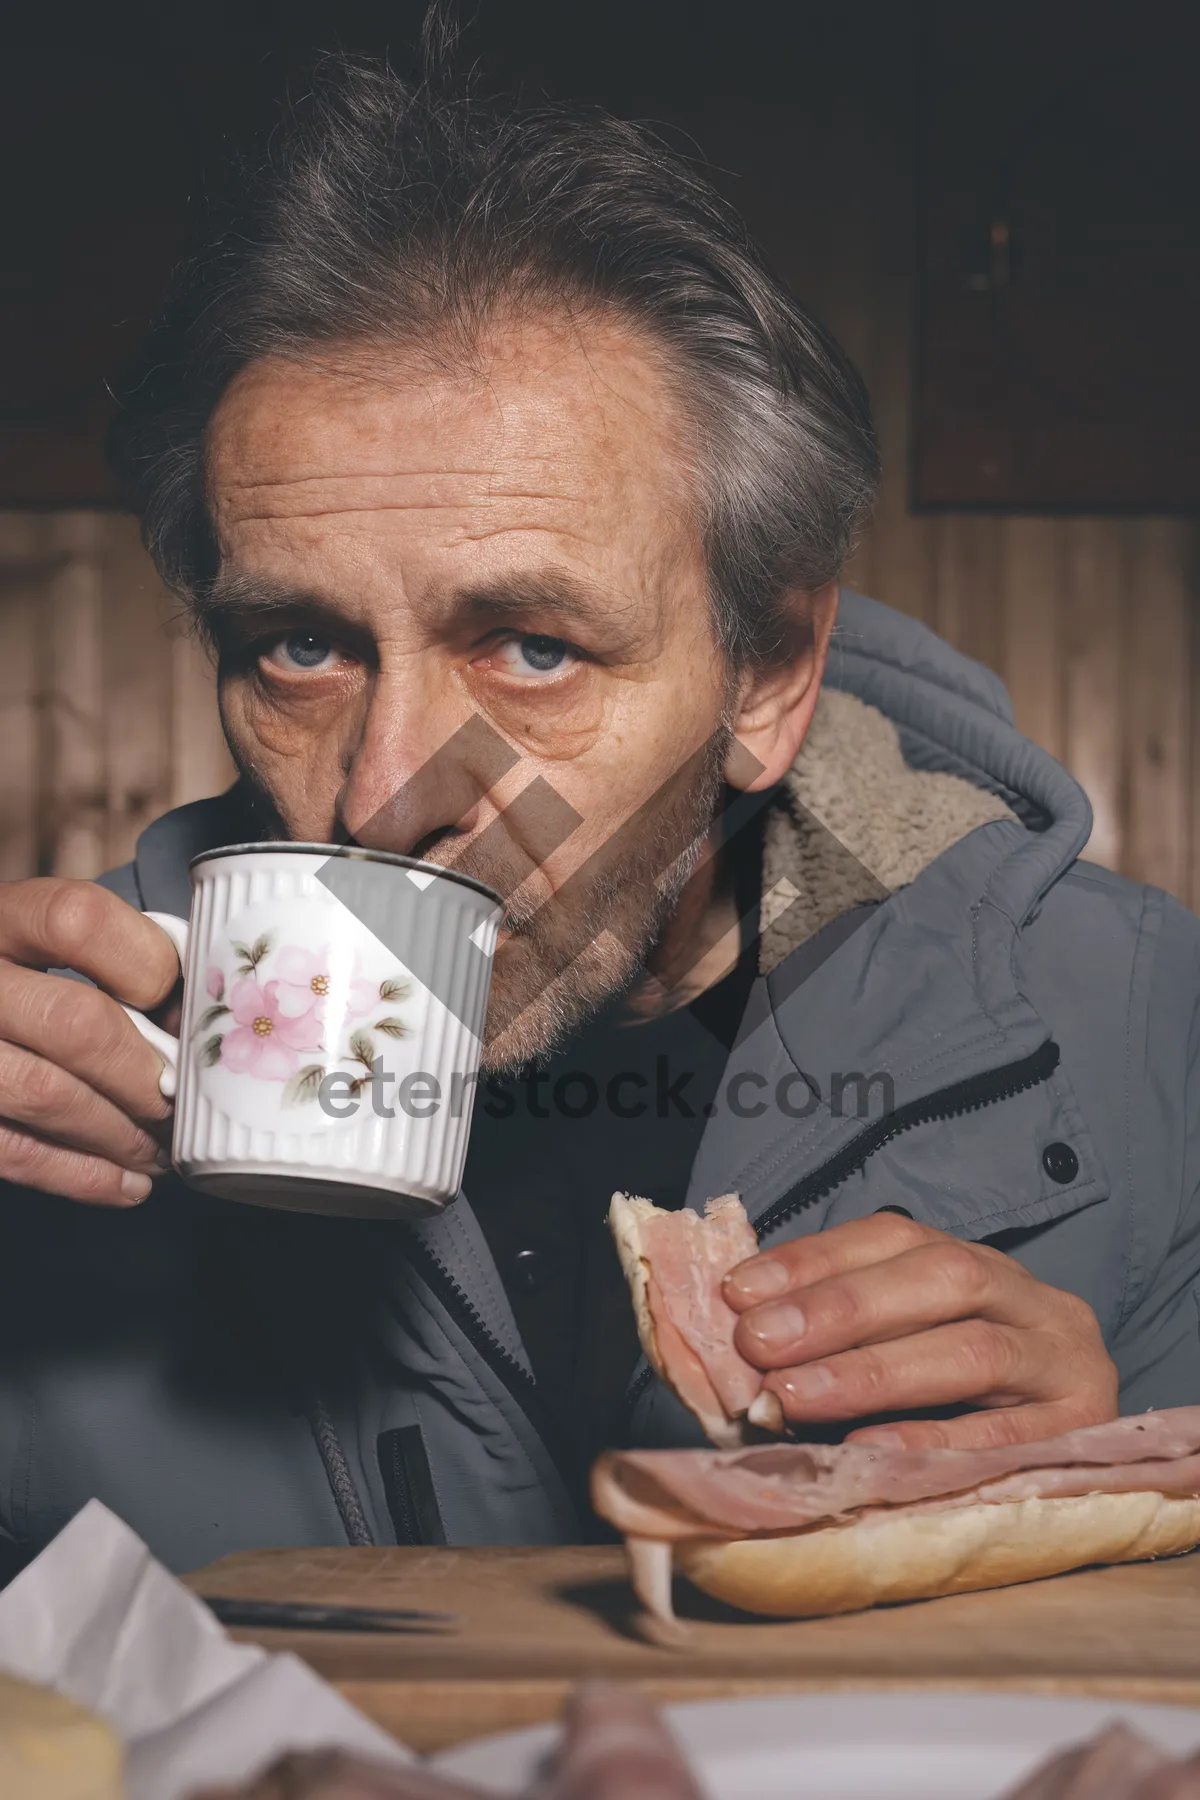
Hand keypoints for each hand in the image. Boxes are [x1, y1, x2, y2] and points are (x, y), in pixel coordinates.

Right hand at [0, 879, 180, 1205]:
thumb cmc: (15, 982)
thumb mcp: (39, 944)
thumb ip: (111, 955)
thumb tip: (197, 1012)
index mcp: (1, 918)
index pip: (80, 921)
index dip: (149, 968)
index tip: (183, 1009)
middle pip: (75, 1022)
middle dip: (145, 1074)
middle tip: (178, 1099)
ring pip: (48, 1095)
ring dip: (124, 1133)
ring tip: (162, 1147)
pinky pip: (15, 1153)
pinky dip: (84, 1176)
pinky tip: (128, 1182)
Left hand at [723, 1211, 1117, 1449]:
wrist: (1092, 1467)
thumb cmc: (971, 1405)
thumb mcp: (916, 1348)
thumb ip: (842, 1336)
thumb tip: (740, 1337)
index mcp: (984, 1266)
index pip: (897, 1237)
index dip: (816, 1259)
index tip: (739, 1291)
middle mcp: (1035, 1301)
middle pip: (942, 1280)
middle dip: (842, 1308)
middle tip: (758, 1342)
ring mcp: (1070, 1365)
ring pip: (974, 1350)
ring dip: (873, 1371)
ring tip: (792, 1396)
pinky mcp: (1085, 1434)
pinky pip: (1004, 1437)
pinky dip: (931, 1440)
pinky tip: (868, 1449)